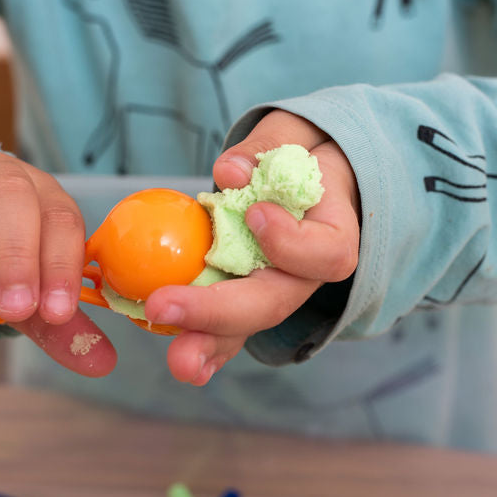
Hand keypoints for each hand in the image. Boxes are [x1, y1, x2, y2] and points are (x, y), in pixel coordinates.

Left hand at [143, 111, 360, 384]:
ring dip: (207, 341)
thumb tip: (230, 173)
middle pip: (274, 301)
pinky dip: (205, 345)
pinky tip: (185, 363)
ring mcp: (276, 289)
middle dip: (219, 311)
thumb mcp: (294, 133)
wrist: (311, 174)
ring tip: (177, 361)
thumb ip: (266, 147)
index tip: (255, 214)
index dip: (291, 242)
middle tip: (164, 306)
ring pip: (247, 322)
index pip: (327, 252)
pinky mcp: (246, 298)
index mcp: (333, 231)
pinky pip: (228, 327)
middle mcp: (307, 272)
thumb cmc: (304, 152)